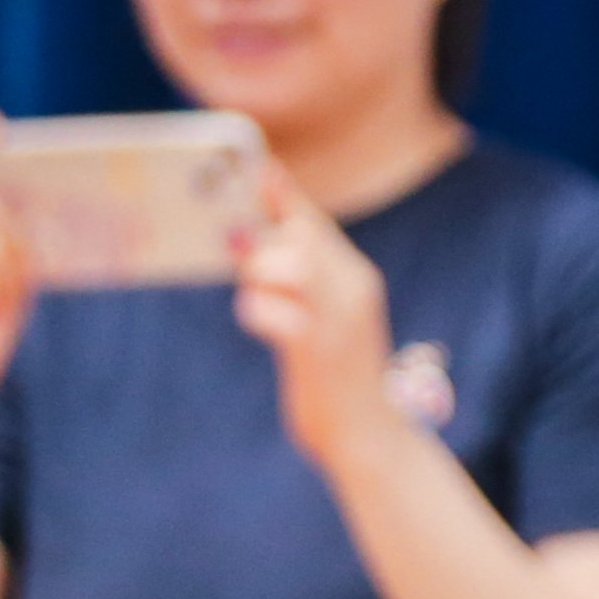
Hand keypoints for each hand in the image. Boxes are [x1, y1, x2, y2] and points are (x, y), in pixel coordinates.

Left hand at [235, 178, 404, 469]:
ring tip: (253, 290)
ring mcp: (341, 321)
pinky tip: (258, 321)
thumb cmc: (333, 376)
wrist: (368, 436)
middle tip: (231, 243)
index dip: (282, 191)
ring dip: (260, 270)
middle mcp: (353, 291)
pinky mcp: (322, 351)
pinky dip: (257, 310)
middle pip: (302, 234)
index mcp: (354, 279)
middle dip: (262, 234)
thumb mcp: (321, 319)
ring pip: (294, 264)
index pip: (315, 221)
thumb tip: (247, 242)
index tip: (252, 162)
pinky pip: (281, 315)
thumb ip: (297, 281)